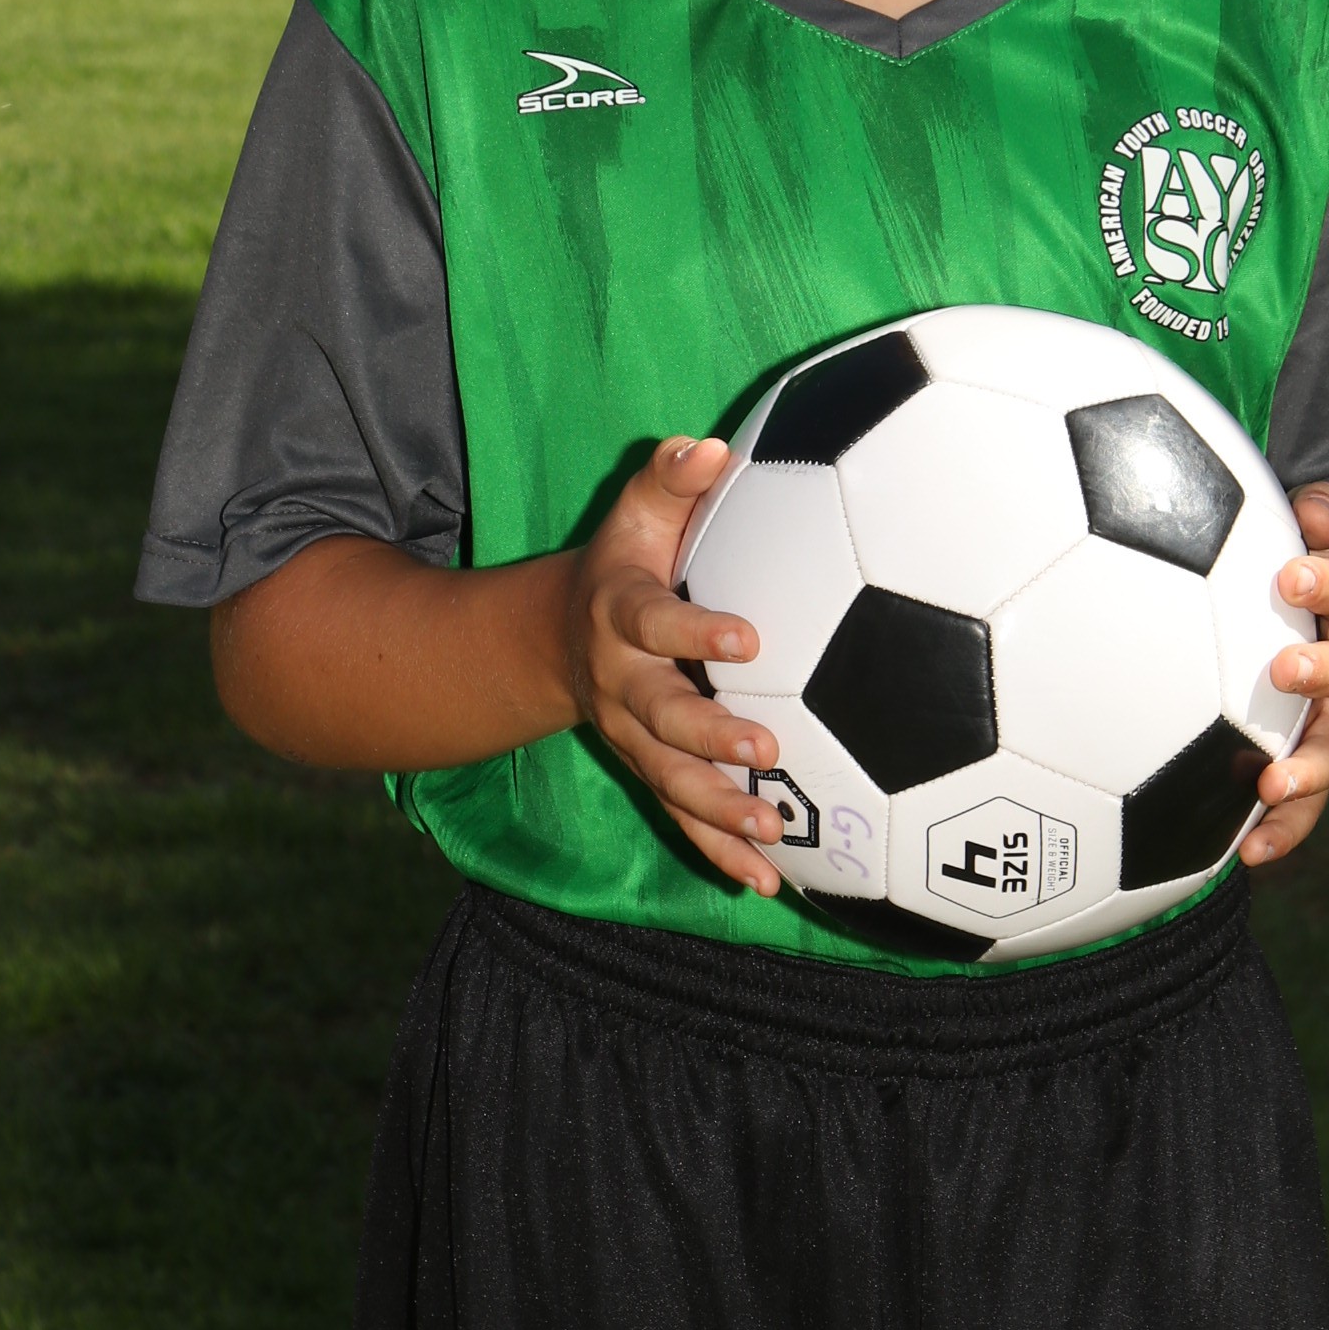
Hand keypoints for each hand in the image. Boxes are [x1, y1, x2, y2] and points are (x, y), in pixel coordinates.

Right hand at [557, 436, 790, 894]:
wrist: (557, 637)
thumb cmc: (625, 561)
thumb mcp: (636, 513)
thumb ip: (671, 479)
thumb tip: (710, 447)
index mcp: (621, 615)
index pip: (654, 622)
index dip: (695, 631)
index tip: (748, 638)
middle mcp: (622, 685)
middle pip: (661, 716)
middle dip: (710, 736)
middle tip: (765, 745)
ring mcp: (633, 738)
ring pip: (672, 780)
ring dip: (719, 807)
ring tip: (771, 829)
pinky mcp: (650, 771)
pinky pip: (682, 819)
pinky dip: (719, 853)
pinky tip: (767, 882)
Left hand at [1238, 481, 1328, 868]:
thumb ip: (1324, 521)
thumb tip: (1314, 500)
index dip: (1328, 582)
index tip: (1291, 574)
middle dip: (1322, 670)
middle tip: (1285, 669)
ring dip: (1306, 768)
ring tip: (1272, 782)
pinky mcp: (1325, 768)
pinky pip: (1310, 807)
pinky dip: (1283, 831)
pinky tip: (1250, 855)